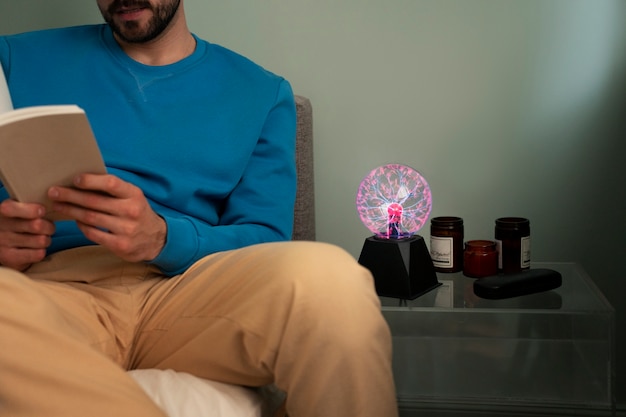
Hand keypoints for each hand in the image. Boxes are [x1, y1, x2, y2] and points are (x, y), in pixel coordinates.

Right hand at [0, 200, 54, 270]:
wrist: (2, 243)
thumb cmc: (18, 222)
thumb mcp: (20, 210)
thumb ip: (33, 206)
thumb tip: (56, 203)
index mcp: (5, 209)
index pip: (14, 208)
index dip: (32, 210)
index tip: (42, 211)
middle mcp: (2, 226)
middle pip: (37, 225)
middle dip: (49, 227)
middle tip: (48, 228)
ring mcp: (4, 243)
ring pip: (41, 240)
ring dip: (47, 240)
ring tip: (42, 239)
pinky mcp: (10, 258)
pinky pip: (37, 254)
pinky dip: (42, 251)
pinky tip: (37, 249)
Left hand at [48, 173, 166, 262]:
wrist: (156, 239)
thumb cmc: (137, 212)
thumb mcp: (132, 197)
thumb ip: (113, 189)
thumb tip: (82, 180)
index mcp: (134, 194)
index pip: (111, 183)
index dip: (91, 181)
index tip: (74, 179)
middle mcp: (131, 211)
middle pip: (95, 201)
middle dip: (71, 196)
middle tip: (53, 192)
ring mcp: (126, 229)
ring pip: (91, 218)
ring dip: (71, 211)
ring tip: (58, 205)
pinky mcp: (120, 245)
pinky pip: (93, 233)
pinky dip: (82, 226)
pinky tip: (76, 220)